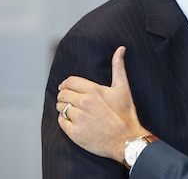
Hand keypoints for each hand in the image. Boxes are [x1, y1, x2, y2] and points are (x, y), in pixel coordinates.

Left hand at [56, 46, 150, 161]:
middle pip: (62, 94)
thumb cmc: (126, 113)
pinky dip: (64, 120)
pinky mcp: (74, 133)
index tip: (66, 87)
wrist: (126, 140)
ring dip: (63, 107)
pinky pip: (61, 122)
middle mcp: (83, 103)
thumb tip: (120, 48)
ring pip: (60, 107)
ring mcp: (78, 119)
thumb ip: (118, 67)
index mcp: (93, 91)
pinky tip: (73, 121)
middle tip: (68, 99)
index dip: (66, 83)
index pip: (69, 82)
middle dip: (64, 95)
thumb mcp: (123, 88)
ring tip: (71, 110)